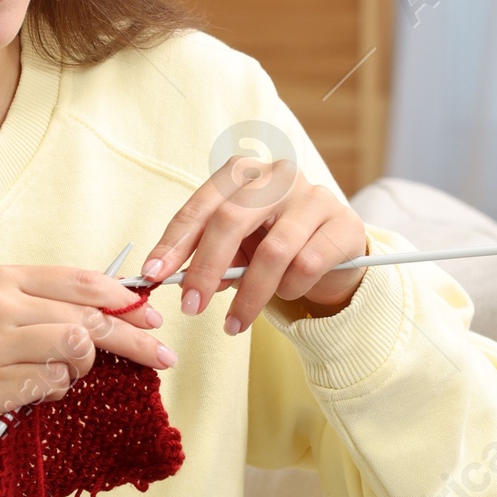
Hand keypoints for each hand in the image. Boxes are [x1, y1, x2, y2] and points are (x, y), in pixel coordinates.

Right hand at [0, 265, 176, 433]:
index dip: (126, 299)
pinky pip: (50, 386)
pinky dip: (55, 391)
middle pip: (89, 319)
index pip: (83, 282)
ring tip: (66, 376)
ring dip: (83, 369)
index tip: (152, 316)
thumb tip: (112, 309)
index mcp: (5, 279)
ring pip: (75, 351)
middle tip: (162, 357)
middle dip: (134, 339)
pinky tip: (36, 390)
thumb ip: (44, 302)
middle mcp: (0, 305)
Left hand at [141, 159, 367, 332]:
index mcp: (243, 173)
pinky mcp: (344, 223)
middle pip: (231, 219)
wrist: (334, 251)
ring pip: (273, 251)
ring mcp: (314, 196)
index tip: (153, 274)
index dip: (174, 242)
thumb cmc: (273, 244)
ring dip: (249, 296)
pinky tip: (287, 293)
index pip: (201, 206)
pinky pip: (307, 265)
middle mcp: (278, 175)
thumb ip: (209, 256)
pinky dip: (289, 289)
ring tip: (235, 323)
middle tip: (191, 307)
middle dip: (206, 268)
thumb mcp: (236, 248)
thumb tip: (179, 280)